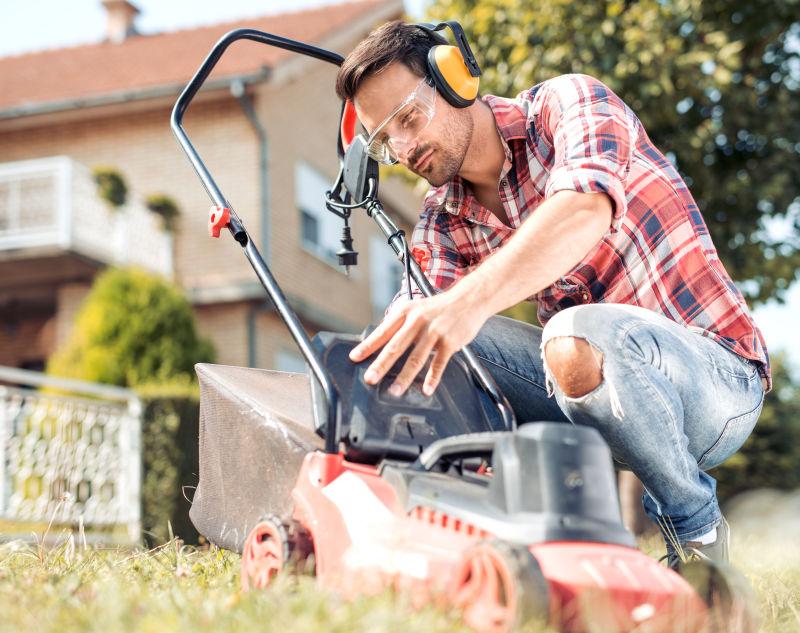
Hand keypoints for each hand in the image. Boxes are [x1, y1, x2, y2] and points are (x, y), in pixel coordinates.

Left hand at [348, 289, 490, 395]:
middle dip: (382, 364)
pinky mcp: (450, 342)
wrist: (468, 300)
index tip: (355, 358)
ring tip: (394, 391)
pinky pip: (439, 363)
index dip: (368, 346)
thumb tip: (379, 342)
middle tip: (370, 379)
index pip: (383, 331)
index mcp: (406, 312)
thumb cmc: (438, 308)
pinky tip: (426, 389)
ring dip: (404, 377)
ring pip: (417, 358)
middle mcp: (418, 321)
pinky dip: (432, 378)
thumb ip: (398, 324)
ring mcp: (435, 332)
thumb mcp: (415, 308)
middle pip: (396, 346)